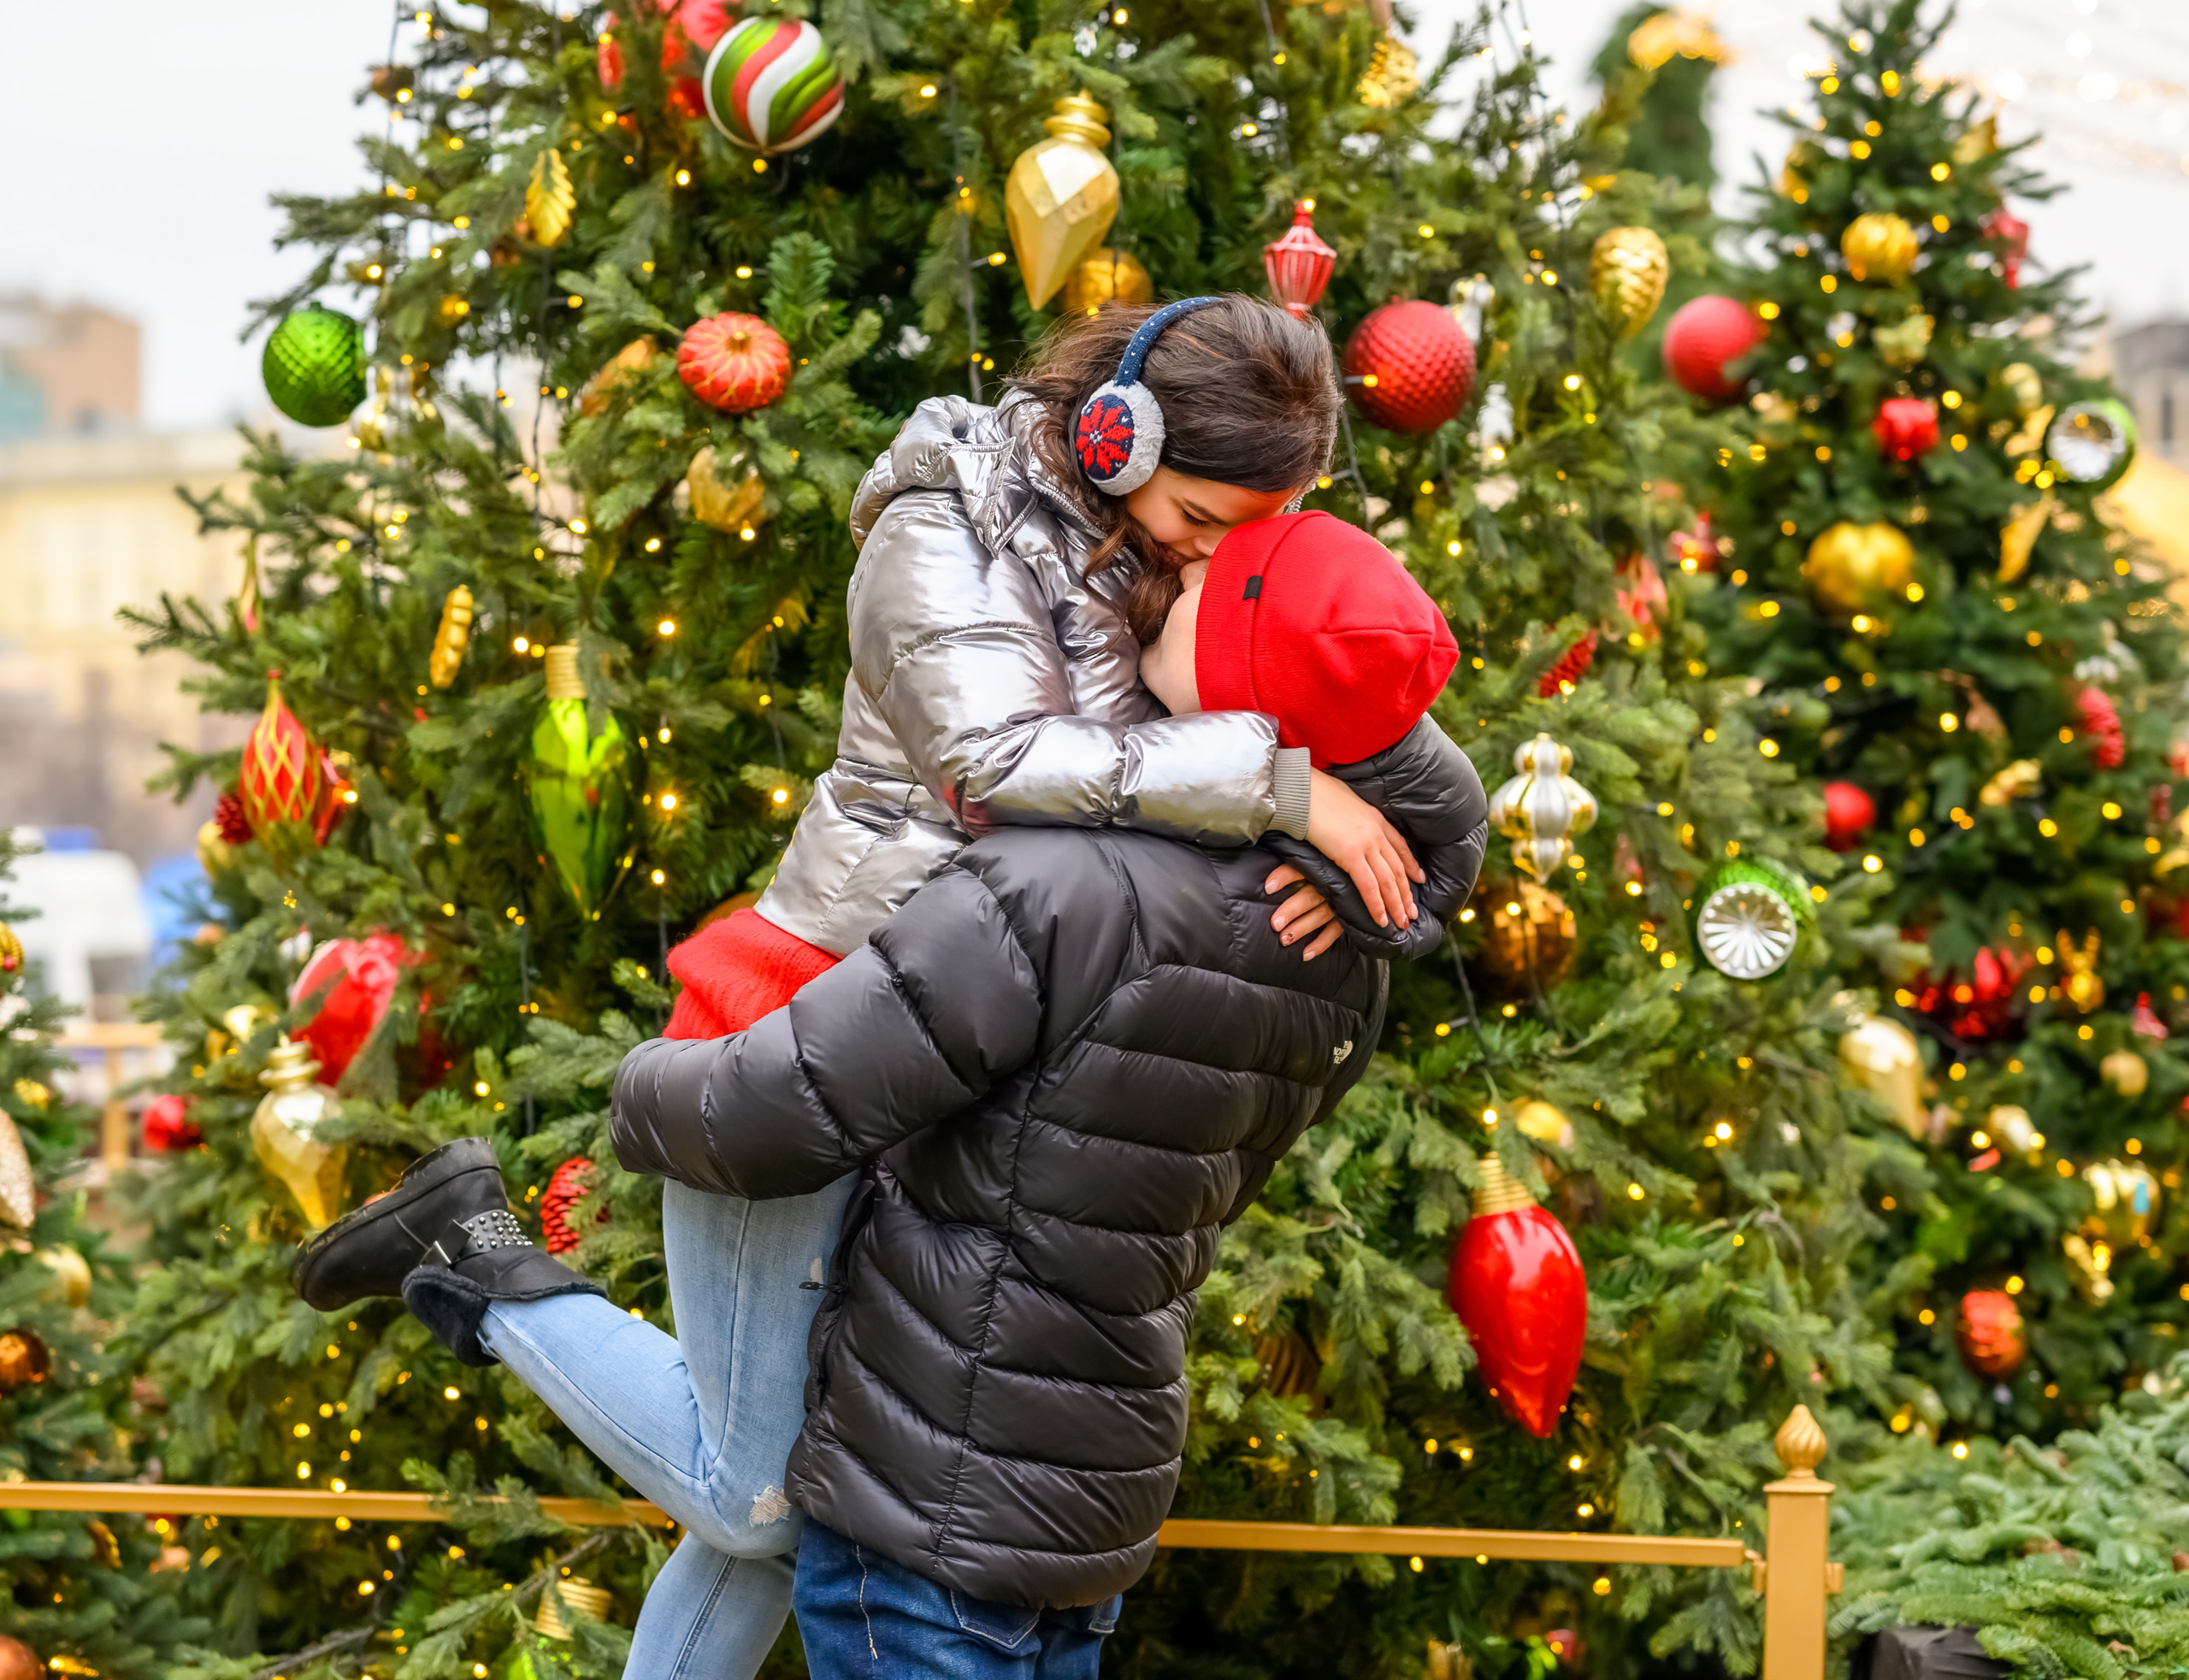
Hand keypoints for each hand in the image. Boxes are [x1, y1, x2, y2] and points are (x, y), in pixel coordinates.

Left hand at [1266, 865, 1342, 960]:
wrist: (1354, 878)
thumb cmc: (1313, 873)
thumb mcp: (1305, 866)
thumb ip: (1286, 870)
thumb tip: (1264, 881)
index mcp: (1315, 868)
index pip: (1298, 870)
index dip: (1283, 877)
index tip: (1268, 888)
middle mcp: (1328, 884)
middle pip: (1309, 897)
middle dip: (1292, 910)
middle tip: (1276, 924)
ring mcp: (1338, 902)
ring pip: (1321, 915)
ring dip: (1302, 928)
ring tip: (1284, 939)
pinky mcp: (1345, 916)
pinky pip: (1334, 932)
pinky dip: (1320, 944)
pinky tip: (1306, 954)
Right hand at [1305, 768, 1421, 927]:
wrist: (1301, 790)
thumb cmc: (1315, 793)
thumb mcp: (1345, 802)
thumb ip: (1353, 817)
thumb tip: (1348, 823)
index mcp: (1376, 818)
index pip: (1401, 847)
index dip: (1411, 865)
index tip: (1418, 879)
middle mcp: (1377, 832)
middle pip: (1398, 868)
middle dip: (1407, 894)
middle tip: (1412, 913)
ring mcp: (1366, 844)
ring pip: (1389, 881)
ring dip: (1396, 905)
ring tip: (1401, 922)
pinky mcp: (1350, 855)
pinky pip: (1369, 886)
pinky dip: (1377, 905)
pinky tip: (1380, 919)